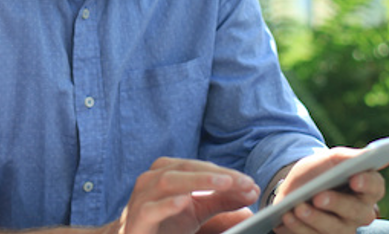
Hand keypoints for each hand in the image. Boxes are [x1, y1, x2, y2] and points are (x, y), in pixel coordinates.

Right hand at [108, 157, 259, 233]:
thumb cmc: (165, 223)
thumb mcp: (197, 210)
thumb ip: (221, 200)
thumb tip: (251, 191)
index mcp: (166, 171)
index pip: (198, 166)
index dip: (225, 172)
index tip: (249, 182)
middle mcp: (151, 179)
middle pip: (185, 168)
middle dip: (216, 175)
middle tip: (243, 182)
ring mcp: (141, 198)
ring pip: (168, 181)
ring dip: (197, 181)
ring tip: (223, 183)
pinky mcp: (137, 219)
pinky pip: (151, 209)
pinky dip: (168, 204)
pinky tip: (184, 202)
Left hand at [272, 148, 384, 233]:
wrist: (296, 189)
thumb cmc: (319, 172)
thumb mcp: (329, 160)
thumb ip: (349, 157)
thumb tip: (374, 152)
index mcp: (367, 189)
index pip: (375, 187)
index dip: (366, 183)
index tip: (354, 178)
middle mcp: (361, 213)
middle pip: (356, 211)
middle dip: (336, 203)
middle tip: (318, 197)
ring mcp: (344, 229)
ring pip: (335, 229)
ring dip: (314, 218)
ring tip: (297, 208)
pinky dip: (299, 227)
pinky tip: (287, 216)